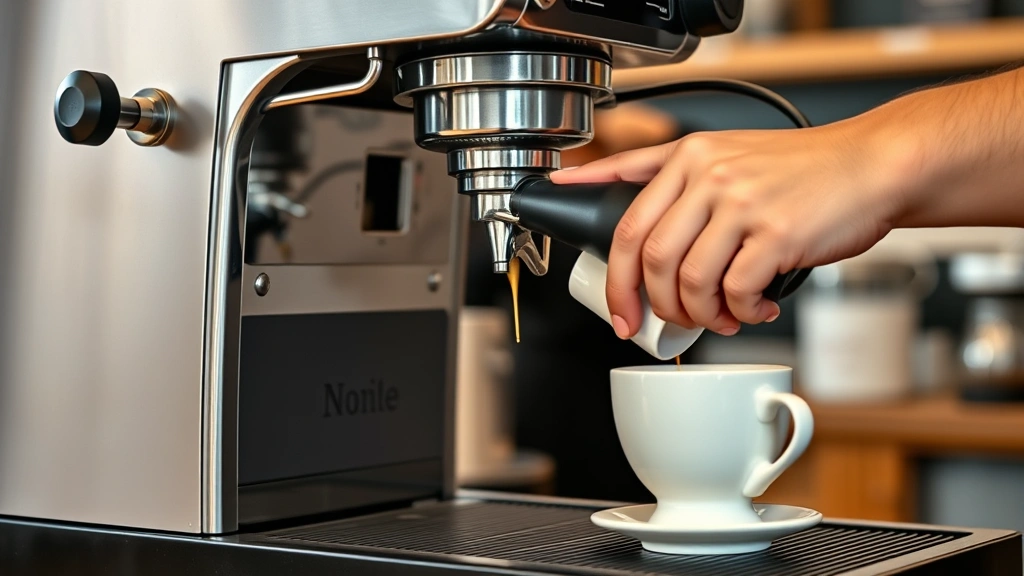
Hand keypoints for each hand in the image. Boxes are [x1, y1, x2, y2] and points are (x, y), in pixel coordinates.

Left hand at [551, 120, 907, 337]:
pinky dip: (741, 313)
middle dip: (655, 306)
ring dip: (701, 314)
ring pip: (692, 281)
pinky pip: (737, 291)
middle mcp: (711, 176)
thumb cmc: (799, 168)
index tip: (617, 310)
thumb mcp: (719, 151)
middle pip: (653, 260)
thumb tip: (584, 179)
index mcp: (688, 157)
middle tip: (670, 323)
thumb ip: (653, 166)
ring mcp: (744, 203)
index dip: (615, 279)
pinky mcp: (778, 232)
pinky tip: (755, 308)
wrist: (873, 165)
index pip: (628, 226)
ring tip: (721, 316)